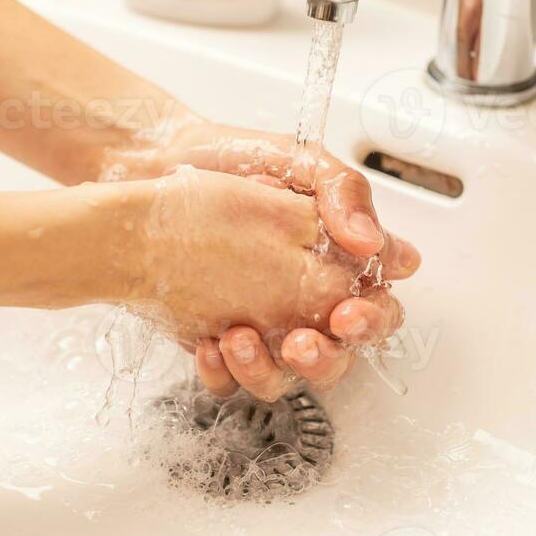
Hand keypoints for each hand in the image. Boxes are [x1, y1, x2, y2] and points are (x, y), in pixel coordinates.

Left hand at [104, 117, 420, 397]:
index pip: (377, 308)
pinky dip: (221, 372)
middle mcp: (306, 303)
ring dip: (267, 371)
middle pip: (337, 357)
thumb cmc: (237, 157)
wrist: (159, 163)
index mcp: (339, 264)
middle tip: (299, 343)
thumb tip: (373, 242)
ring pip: (283, 377)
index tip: (347, 313)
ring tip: (239, 340)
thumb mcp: (303, 161)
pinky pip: (230, 377)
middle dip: (323, 359)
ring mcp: (264, 324)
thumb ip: (345, 196)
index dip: (372, 320)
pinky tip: (208, 345)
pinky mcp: (221, 337)